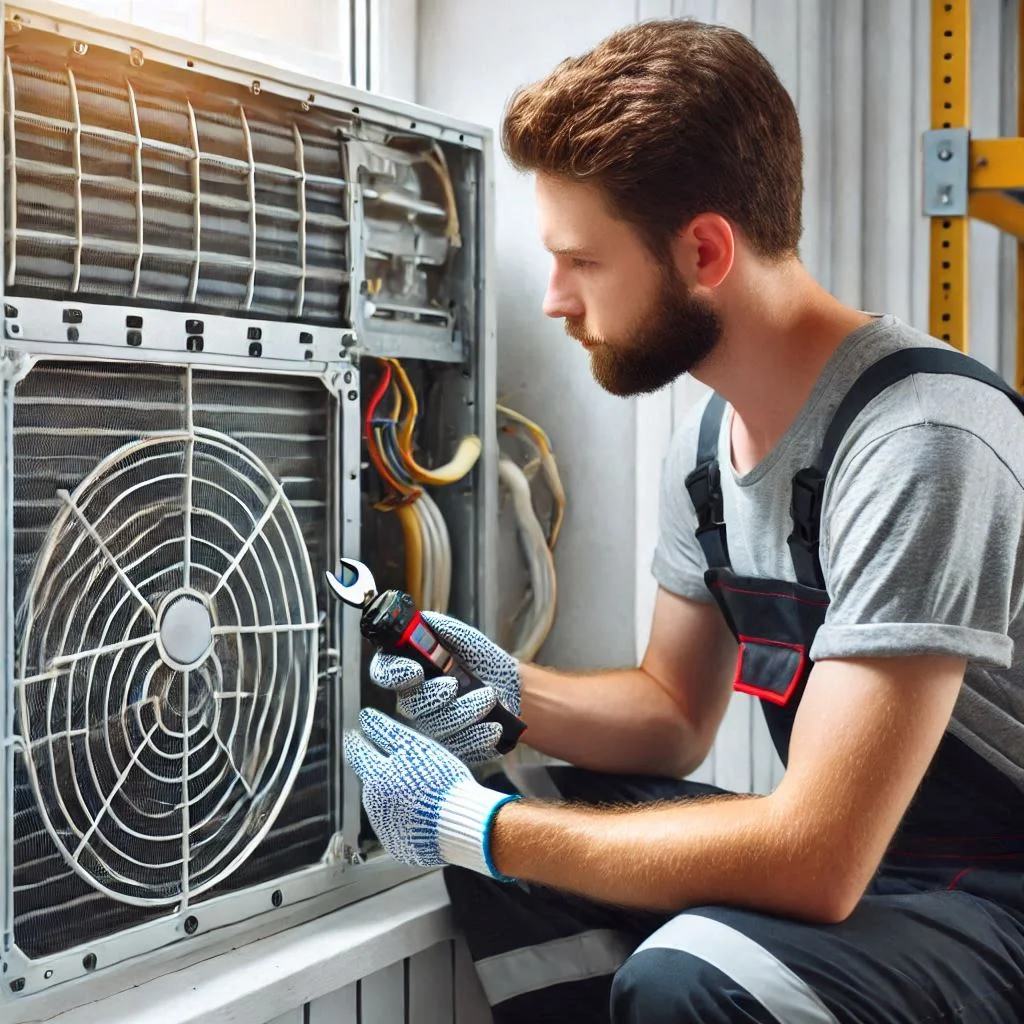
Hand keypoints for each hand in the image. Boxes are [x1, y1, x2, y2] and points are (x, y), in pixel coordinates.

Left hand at [344, 708, 517, 875]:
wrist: (462, 823)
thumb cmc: (441, 781)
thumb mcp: (415, 747)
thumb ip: (386, 731)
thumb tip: (365, 717)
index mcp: (375, 778)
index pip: (358, 755)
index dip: (356, 742)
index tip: (355, 735)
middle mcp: (373, 806)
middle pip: (371, 781)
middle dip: (380, 772)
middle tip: (400, 764)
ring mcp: (385, 830)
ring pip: (382, 805)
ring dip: (392, 796)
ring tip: (419, 791)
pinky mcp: (398, 847)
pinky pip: (396, 828)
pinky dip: (404, 818)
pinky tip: (422, 812)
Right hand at [369, 612, 521, 763]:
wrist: (513, 690)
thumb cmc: (484, 663)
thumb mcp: (469, 641)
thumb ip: (447, 630)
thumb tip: (426, 619)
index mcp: (413, 670)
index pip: (386, 672)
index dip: (393, 673)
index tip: (414, 669)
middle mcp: (416, 700)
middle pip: (410, 704)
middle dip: (433, 694)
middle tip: (454, 684)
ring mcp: (431, 727)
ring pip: (434, 728)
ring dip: (462, 713)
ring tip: (489, 698)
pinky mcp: (450, 746)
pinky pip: (456, 747)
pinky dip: (475, 737)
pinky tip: (492, 727)